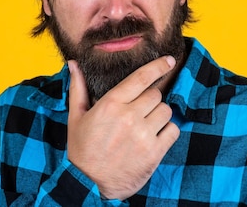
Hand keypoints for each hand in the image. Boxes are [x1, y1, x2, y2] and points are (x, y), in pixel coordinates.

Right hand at [66, 56, 179, 200]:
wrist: (89, 185)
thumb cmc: (82, 150)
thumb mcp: (76, 117)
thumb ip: (78, 88)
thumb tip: (73, 64)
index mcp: (111, 104)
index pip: (141, 77)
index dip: (158, 66)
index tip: (169, 61)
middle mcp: (129, 117)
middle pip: (155, 94)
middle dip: (150, 99)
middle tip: (139, 111)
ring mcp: (143, 135)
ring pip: (166, 111)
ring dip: (159, 115)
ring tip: (145, 124)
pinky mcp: (154, 152)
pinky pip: (173, 130)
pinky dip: (167, 132)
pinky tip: (154, 137)